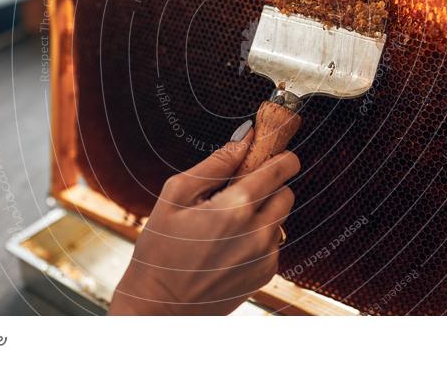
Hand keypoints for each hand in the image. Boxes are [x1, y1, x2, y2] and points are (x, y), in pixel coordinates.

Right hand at [108, 125, 299, 314]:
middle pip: (286, 191)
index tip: (274, 151)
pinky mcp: (266, 274)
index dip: (280, 156)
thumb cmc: (161, 248)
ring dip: (264, 212)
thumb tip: (244, 140)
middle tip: (241, 189)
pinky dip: (259, 236)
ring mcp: (266, 256)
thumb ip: (215, 164)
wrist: (159, 306)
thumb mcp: (176, 195)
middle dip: (270, 184)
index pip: (280, 169)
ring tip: (227, 222)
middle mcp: (259, 232)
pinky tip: (229, 244)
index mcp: (236, 207)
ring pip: (280, 218)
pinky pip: (273, 242)